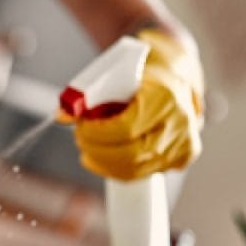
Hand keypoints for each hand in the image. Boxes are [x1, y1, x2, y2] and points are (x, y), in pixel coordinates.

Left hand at [68, 29, 204, 180]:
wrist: (176, 74)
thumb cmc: (143, 72)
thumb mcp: (115, 73)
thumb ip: (88, 94)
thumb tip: (61, 115)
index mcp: (165, 97)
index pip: (126, 128)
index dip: (97, 133)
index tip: (80, 127)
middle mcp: (180, 123)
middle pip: (130, 155)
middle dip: (97, 150)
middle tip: (80, 138)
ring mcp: (184, 143)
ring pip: (135, 169)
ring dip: (104, 162)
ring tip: (88, 148)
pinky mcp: (182, 157)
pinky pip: (143, 174)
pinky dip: (117, 170)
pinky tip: (102, 159)